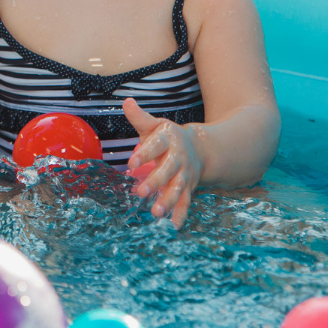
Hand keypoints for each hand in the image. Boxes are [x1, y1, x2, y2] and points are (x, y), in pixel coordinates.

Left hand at [124, 98, 202, 227]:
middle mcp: (179, 158)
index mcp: (169, 140)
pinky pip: (185, 202)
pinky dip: (181, 213)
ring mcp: (185, 175)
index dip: (145, 153)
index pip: (156, 146)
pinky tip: (173, 225)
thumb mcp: (156, 125)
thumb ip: (140, 117)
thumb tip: (126, 102)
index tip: (131, 162)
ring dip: (167, 201)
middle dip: (155, 181)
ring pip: (178, 189)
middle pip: (168, 170)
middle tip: (140, 191)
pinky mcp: (188, 188)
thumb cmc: (168, 137)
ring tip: (155, 212)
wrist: (200, 148)